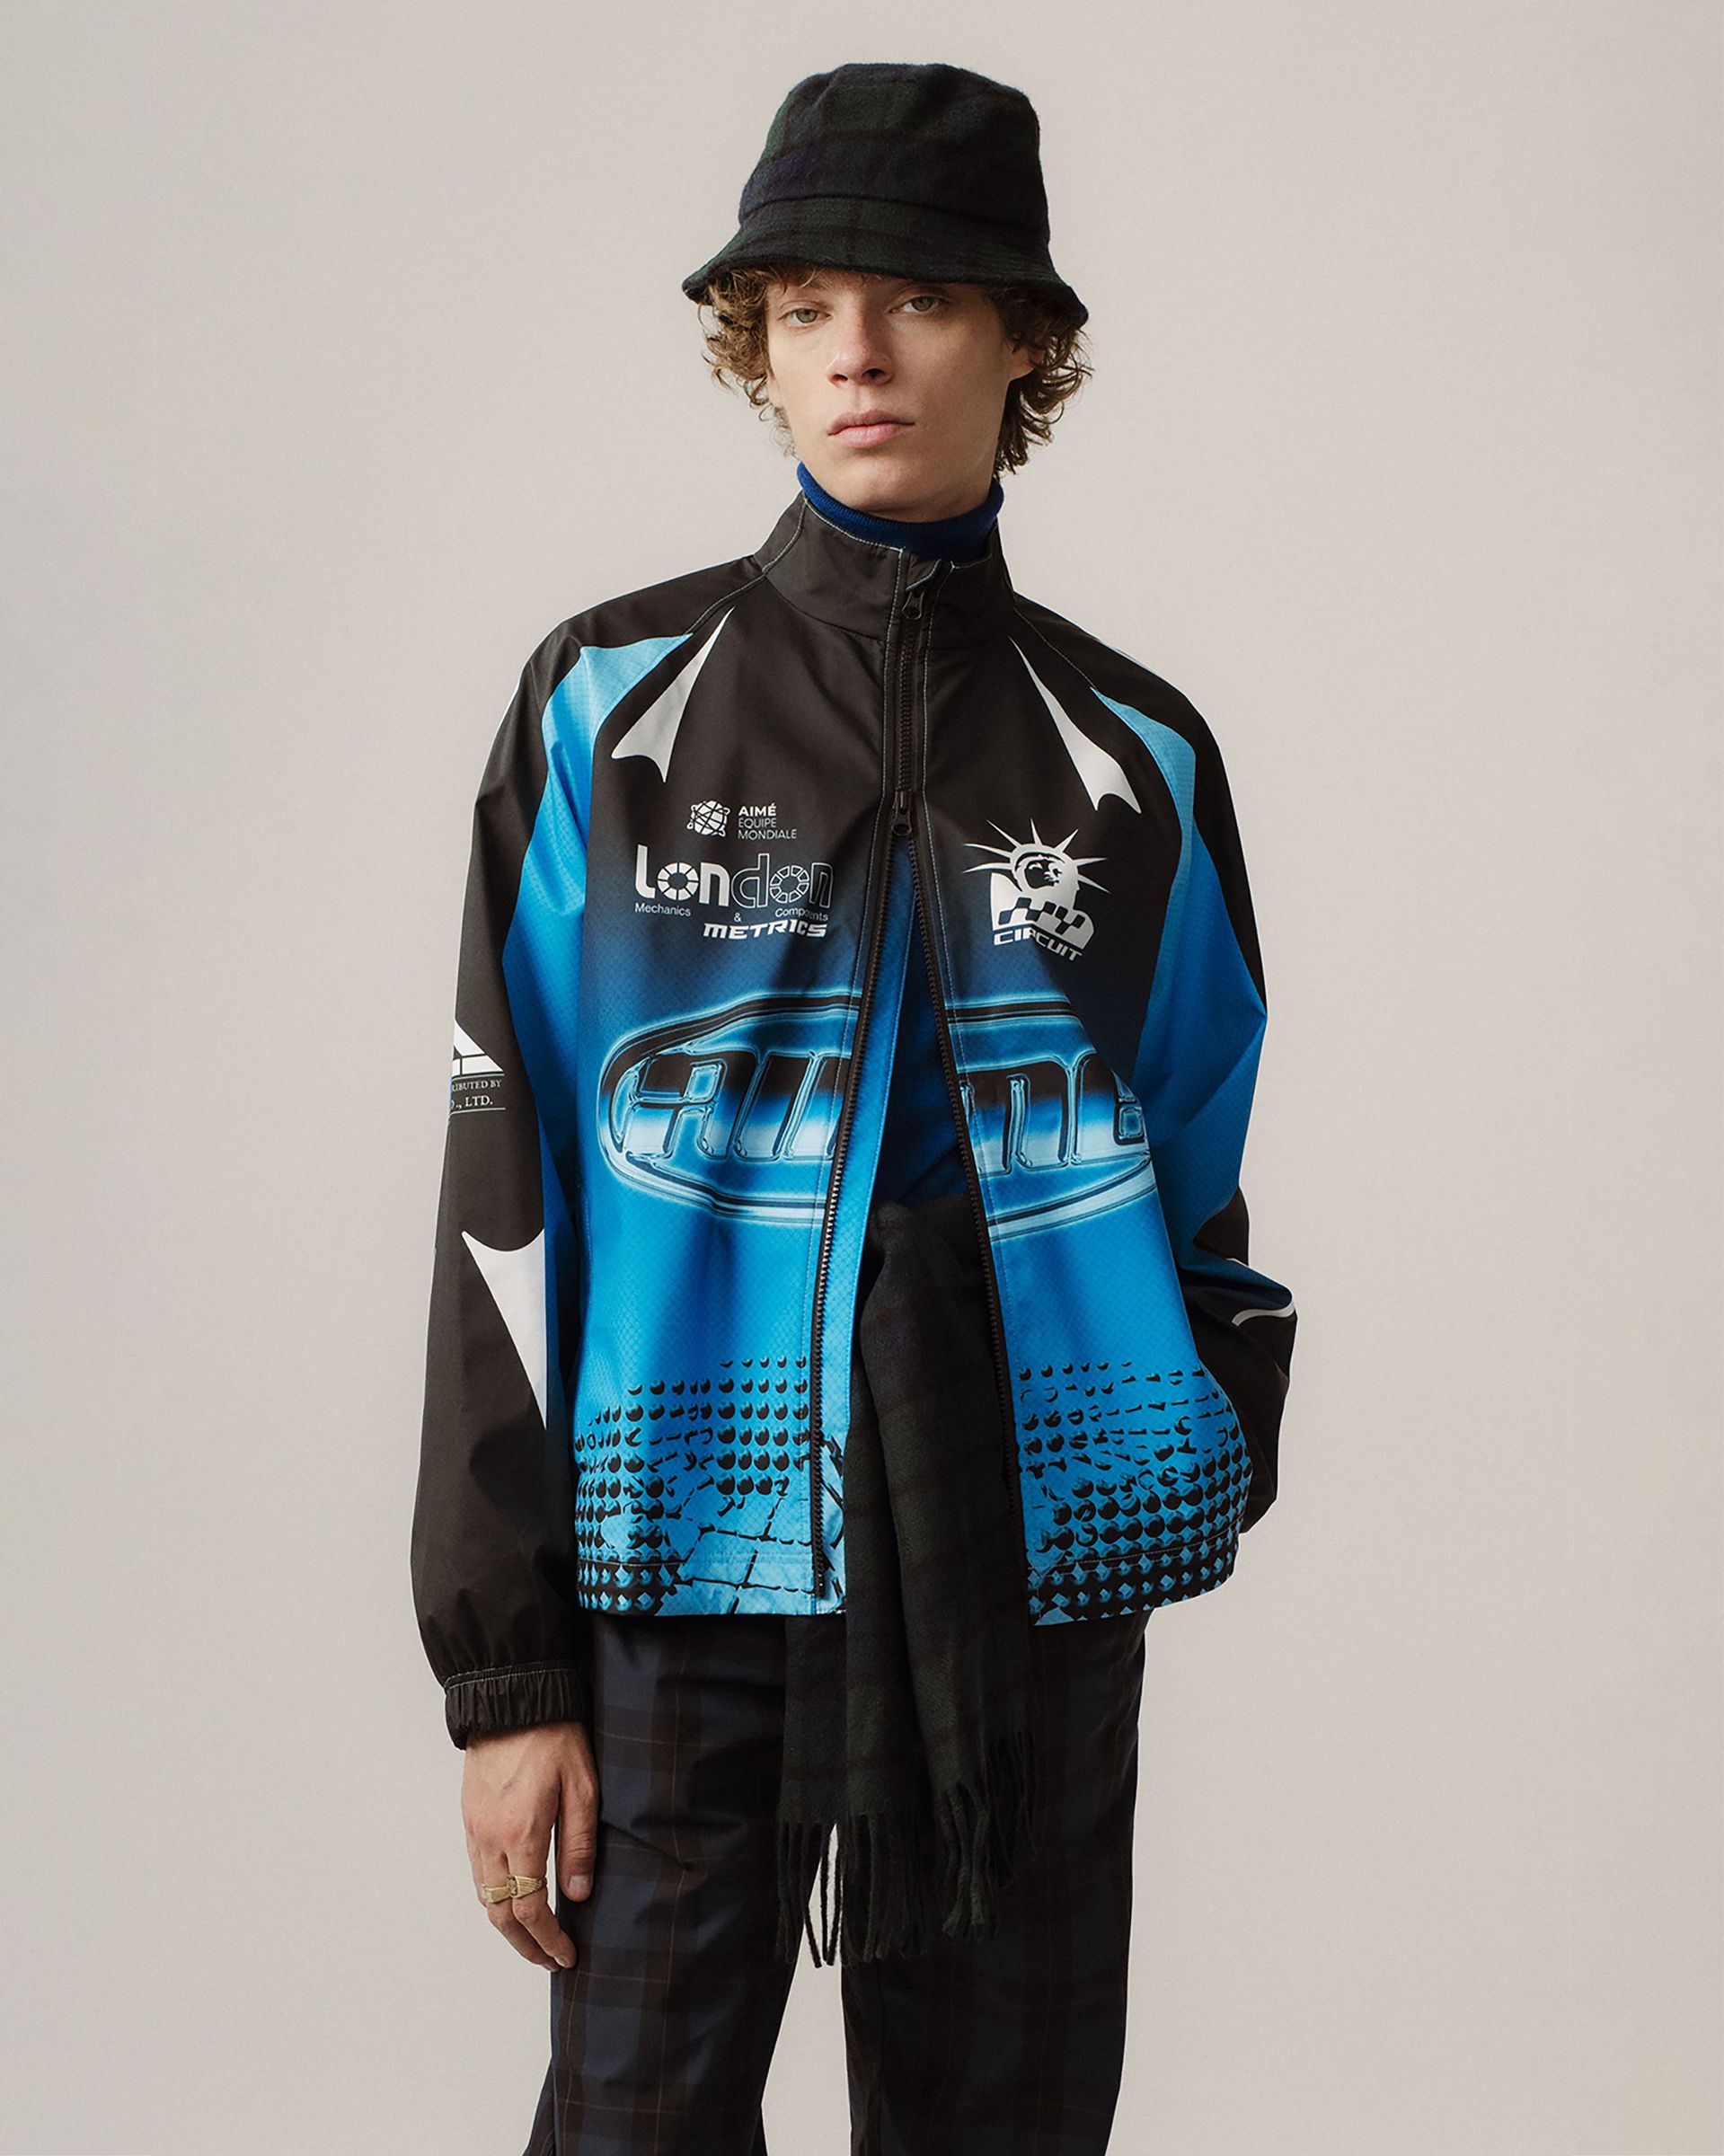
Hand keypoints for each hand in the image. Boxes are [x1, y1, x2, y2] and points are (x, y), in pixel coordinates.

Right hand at [462, 1720, 597, 1969]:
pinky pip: (476, 1872)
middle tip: (549, 1960)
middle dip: (524, 1946)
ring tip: (534, 1938)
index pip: (528, 1910)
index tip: (566, 1956)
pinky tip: (512, 1898)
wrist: (512, 1698)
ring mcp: (475, 1829)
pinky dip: (493, 1896)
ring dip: (506, 1926)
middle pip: (498, 1915)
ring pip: (483, 1896)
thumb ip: (580, 1844)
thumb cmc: (554, 1737)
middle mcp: (490, 1839)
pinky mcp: (469, 1817)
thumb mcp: (583, 1787)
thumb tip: (577, 1896)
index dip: (548, 1941)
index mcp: (521, 1834)